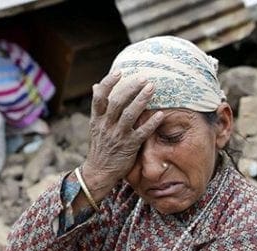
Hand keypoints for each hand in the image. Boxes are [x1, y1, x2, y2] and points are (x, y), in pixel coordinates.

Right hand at [82, 72, 164, 200]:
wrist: (99, 172)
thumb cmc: (100, 147)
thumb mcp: (95, 126)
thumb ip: (99, 107)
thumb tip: (96, 86)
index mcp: (97, 119)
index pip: (99, 97)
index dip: (108, 83)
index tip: (119, 72)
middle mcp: (106, 126)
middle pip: (117, 102)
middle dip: (130, 88)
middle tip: (144, 78)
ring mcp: (117, 136)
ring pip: (129, 115)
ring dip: (141, 100)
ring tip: (152, 88)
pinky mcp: (129, 147)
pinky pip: (141, 133)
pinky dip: (151, 123)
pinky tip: (160, 115)